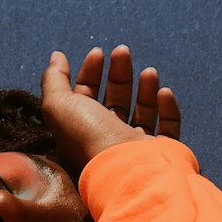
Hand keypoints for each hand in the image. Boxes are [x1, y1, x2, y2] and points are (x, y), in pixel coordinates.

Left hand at [40, 45, 180, 171]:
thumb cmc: (91, 139)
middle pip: (114, 102)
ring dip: (144, 88)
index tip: (97, 52)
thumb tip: (56, 56)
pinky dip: (166, 108)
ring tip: (148, 71)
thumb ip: (54, 80)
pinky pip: (167, 128)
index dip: (89, 74)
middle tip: (122, 51)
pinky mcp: (161, 153)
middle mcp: (108, 142)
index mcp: (82, 133)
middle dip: (118, 74)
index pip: (84, 99)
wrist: (128, 170)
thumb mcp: (59, 106)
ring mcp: (136, 149)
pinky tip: (163, 92)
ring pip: (142, 113)